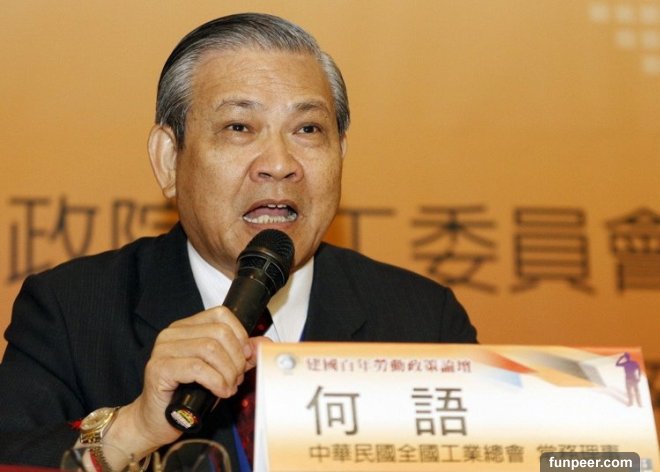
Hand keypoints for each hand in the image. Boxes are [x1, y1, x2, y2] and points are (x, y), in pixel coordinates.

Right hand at [103, 306, 252, 459]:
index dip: (239, 335)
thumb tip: (263, 343)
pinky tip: (220, 392)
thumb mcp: (220, 370)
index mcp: (187, 327)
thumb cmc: (187, 394)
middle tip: (236, 379)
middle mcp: (173, 333)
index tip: (244, 357)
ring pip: (211, 349)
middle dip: (236, 359)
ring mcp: (163, 349)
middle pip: (219, 333)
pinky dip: (216, 381)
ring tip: (229, 387)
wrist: (156, 420)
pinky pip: (197, 368)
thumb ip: (240, 355)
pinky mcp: (159, 368)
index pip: (221, 315)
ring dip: (228, 372)